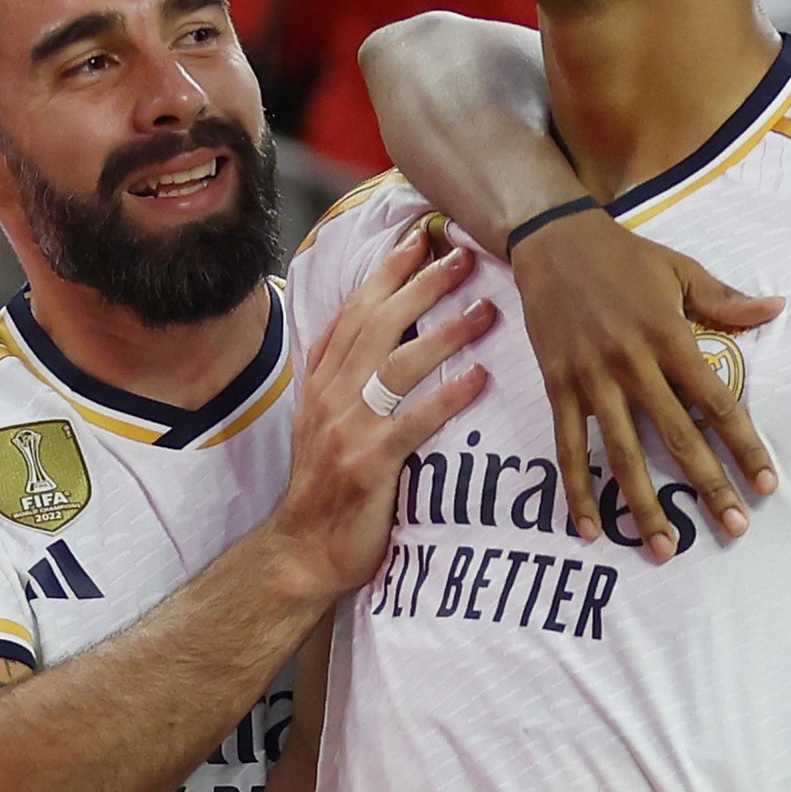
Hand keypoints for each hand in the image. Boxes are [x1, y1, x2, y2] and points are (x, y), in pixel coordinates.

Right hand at [270, 231, 497, 602]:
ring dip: (445, 333)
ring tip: (487, 311)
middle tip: (463, 258)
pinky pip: (413, 423)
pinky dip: (447, 398)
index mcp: (323, 381)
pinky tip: (479, 378)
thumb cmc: (327, 486)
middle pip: (378, 325)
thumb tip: (374, 332)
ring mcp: (348, 429)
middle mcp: (331, 396)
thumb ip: (346, 377)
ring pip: (397, 366)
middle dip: (421, 286)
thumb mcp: (326, 421)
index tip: (418, 239)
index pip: (354, 312)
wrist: (303, 552)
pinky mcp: (369, 465)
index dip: (386, 273)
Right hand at [506, 205, 784, 561]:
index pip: (719, 403)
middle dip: (709, 487)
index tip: (767, 483)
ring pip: (623, 454)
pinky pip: (569, 447)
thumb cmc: (623, 256)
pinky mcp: (558, 387)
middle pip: (678, 438)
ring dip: (645, 506)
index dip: (746, 447)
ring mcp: (593, 380)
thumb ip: (726, 301)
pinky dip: (578, 489)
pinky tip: (591, 528)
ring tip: (666, 549)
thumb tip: (777, 307)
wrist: (552, 240)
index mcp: (671, 337)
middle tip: (735, 528)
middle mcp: (634, 364)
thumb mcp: (680, 270)